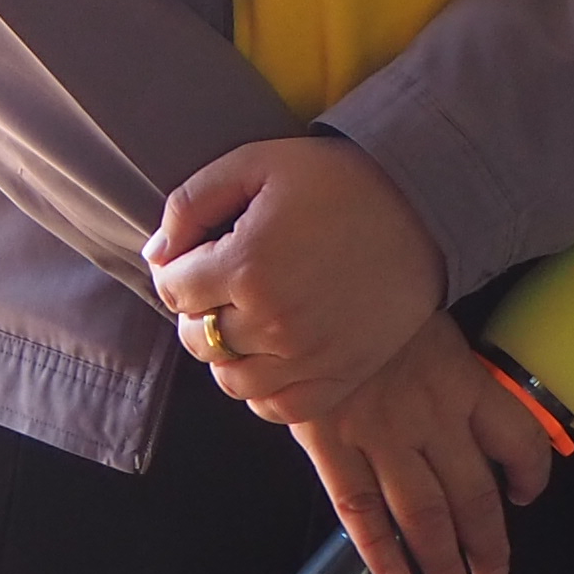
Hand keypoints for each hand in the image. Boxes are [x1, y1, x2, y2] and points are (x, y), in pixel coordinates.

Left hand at [149, 134, 447, 418]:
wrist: (417, 208)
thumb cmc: (331, 180)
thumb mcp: (251, 165)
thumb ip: (189, 206)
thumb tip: (156, 254)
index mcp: (246, 266)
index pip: (173, 290)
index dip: (172, 272)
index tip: (189, 259)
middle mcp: (274, 321)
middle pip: (197, 339)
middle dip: (193, 313)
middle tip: (214, 289)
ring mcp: (310, 357)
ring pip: (231, 380)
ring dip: (224, 354)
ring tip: (239, 320)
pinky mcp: (342, 377)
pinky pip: (279, 408)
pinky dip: (261, 390)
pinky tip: (266, 357)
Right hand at [282, 313, 554, 573]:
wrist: (299, 274)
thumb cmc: (361, 288)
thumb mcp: (421, 314)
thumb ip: (446, 363)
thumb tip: (468, 403)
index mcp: (459, 377)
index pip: (519, 440)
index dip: (531, 475)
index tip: (527, 493)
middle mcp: (428, 413)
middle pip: (474, 497)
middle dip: (487, 546)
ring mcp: (378, 432)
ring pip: (424, 514)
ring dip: (442, 561)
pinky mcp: (330, 441)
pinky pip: (361, 508)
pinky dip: (378, 550)